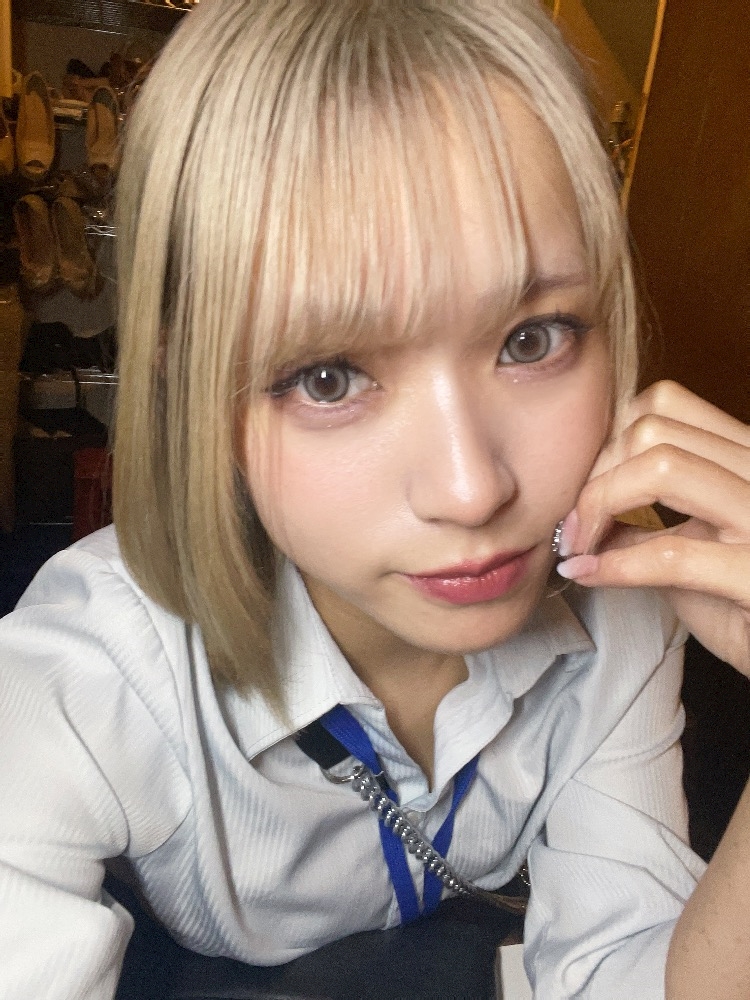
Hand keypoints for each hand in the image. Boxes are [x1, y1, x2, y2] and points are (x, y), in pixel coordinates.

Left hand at [556, 381, 749, 674]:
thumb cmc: (743, 607)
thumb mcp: (692, 550)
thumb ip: (644, 522)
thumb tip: (582, 509)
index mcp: (746, 458)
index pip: (663, 405)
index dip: (608, 442)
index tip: (584, 489)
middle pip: (653, 429)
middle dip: (596, 474)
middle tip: (573, 525)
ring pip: (663, 467)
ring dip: (600, 505)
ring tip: (580, 546)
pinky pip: (672, 553)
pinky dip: (615, 564)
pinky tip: (588, 574)